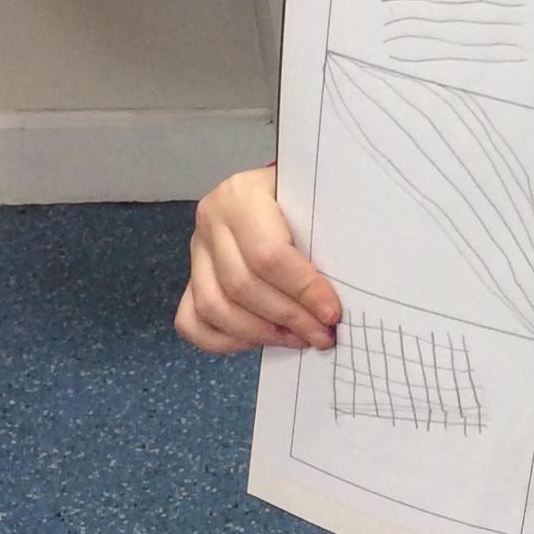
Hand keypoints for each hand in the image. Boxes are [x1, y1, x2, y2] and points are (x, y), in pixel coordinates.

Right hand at [174, 166, 340, 354]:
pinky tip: (261, 341)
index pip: (268, 255)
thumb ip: (324, 235)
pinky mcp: (191, 276)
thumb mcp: (315, 203)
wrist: (279, 192)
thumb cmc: (305, 199)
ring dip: (260, 333)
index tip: (331, 313)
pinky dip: (225, 340)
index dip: (302, 290)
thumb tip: (342, 292)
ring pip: (213, 307)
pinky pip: (192, 320)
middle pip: (241, 285)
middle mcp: (211, 221)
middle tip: (321, 334)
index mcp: (242, 195)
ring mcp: (197, 251)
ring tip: (299, 339)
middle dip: (287, 318)